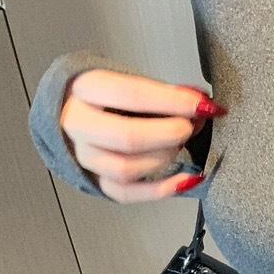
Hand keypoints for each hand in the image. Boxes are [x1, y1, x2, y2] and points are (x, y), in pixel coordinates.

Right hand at [60, 68, 226, 201]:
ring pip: (126, 169)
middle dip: (170, 134)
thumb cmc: (105, 95)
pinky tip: (187, 179)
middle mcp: (77, 124)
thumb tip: (201, 102)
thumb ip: (161, 93)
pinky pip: (127, 193)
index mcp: (86, 88)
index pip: (133, 95)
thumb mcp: (127, 80)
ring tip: (182, 144)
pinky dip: (162, 189)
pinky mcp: (94, 181)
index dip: (174, 102)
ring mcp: (83, 156)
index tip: (205, 106)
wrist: (68, 110)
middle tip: (191, 127)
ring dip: (165, 158)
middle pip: (128, 137)